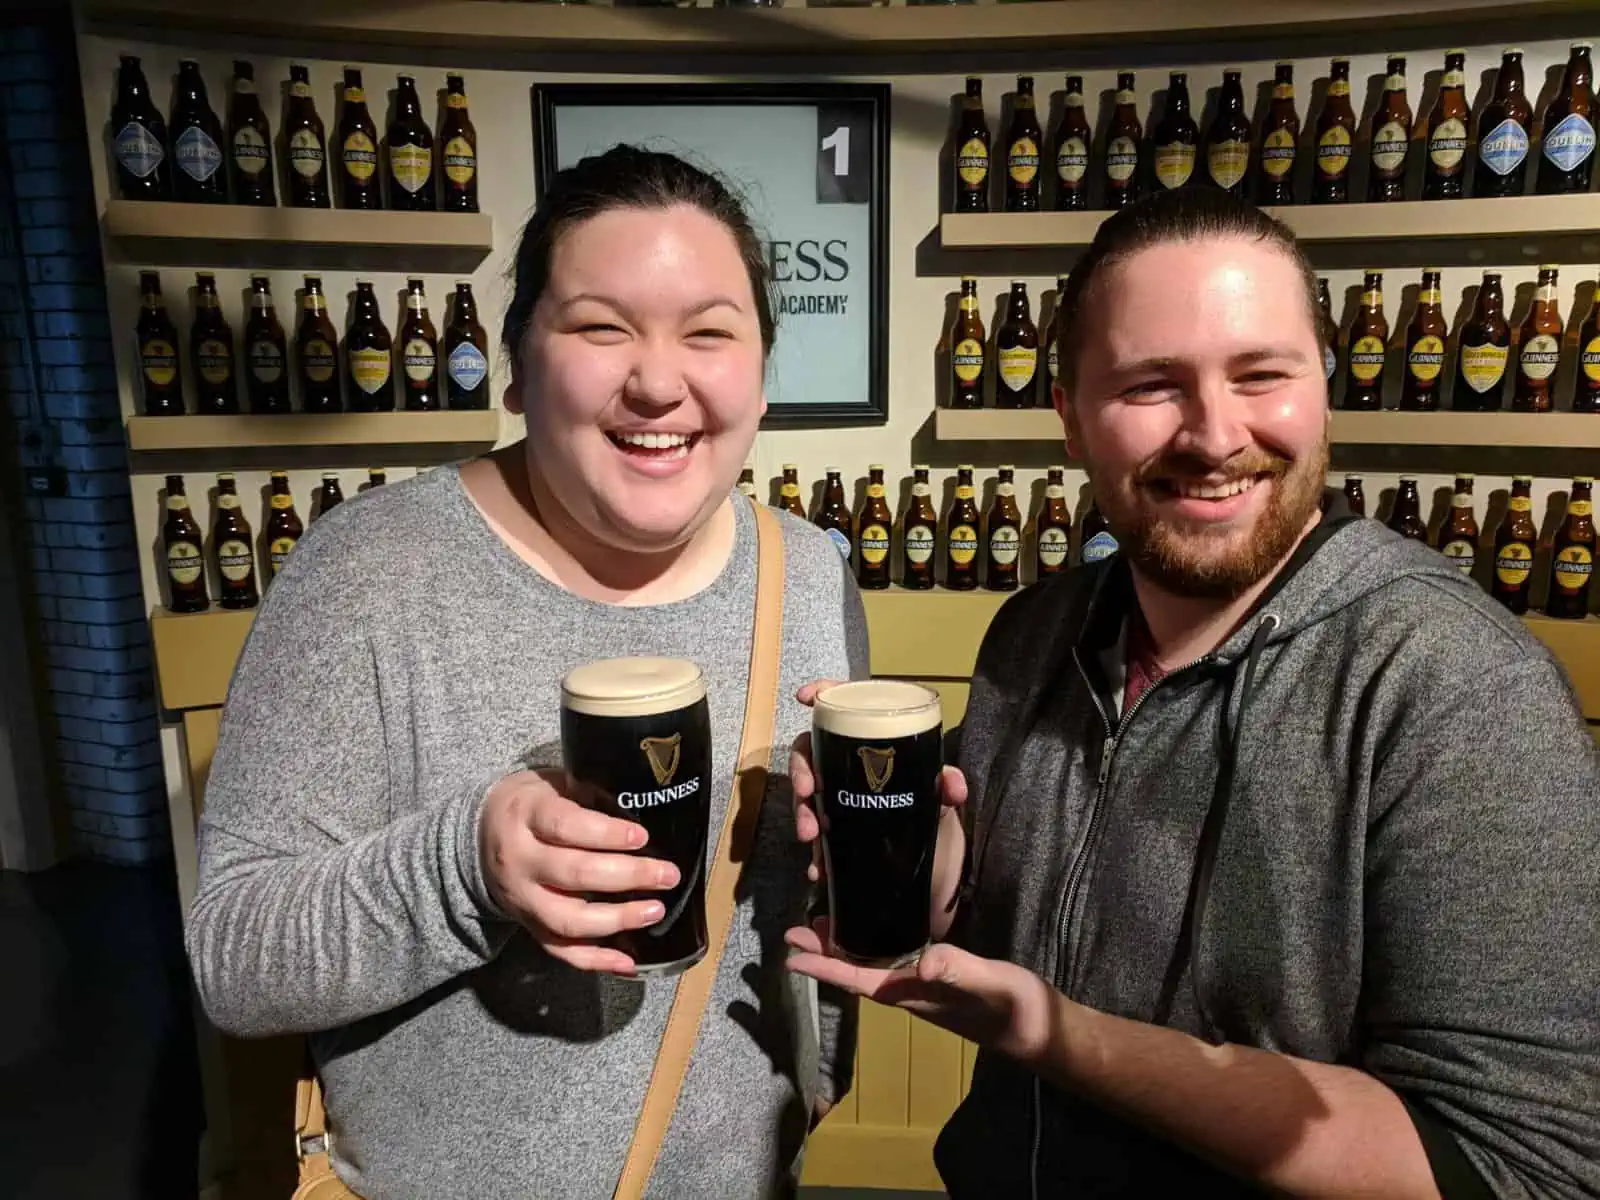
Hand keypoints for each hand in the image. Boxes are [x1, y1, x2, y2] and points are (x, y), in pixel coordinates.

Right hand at [480, 769, 678, 973]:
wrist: (479, 835)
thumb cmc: (531, 804)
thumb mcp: (553, 783)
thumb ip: (589, 795)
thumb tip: (645, 806)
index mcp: (526, 816)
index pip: (565, 826)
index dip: (606, 833)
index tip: (642, 836)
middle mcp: (520, 861)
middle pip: (574, 874)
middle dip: (628, 876)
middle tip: (667, 874)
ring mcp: (523, 899)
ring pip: (568, 920)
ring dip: (617, 919)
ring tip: (656, 910)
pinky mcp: (528, 925)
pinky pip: (560, 950)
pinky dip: (595, 961)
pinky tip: (629, 961)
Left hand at [785, 922, 1061, 1065]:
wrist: (1039, 1030)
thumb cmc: (1015, 1007)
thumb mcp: (988, 982)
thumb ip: (957, 970)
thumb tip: (921, 962)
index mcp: (913, 993)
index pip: (857, 978)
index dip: (824, 966)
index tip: (791, 955)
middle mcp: (910, 993)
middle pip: (855, 972)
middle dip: (823, 954)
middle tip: (793, 931)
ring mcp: (923, 989)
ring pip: (871, 968)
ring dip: (844, 950)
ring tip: (821, 926)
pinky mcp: (937, 981)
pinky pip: (892, 963)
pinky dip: (873, 946)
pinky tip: (874, 933)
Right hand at [788, 680, 969, 892]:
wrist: (935, 862)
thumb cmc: (932, 810)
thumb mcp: (940, 795)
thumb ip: (948, 785)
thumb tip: (954, 787)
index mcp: (871, 745)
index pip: (843, 710)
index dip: (822, 696)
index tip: (804, 698)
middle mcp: (848, 768)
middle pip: (811, 753)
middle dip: (801, 770)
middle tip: (808, 790)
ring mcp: (839, 801)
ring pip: (807, 796)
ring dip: (802, 812)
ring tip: (811, 835)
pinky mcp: (838, 834)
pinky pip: (817, 840)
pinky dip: (815, 855)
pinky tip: (817, 869)